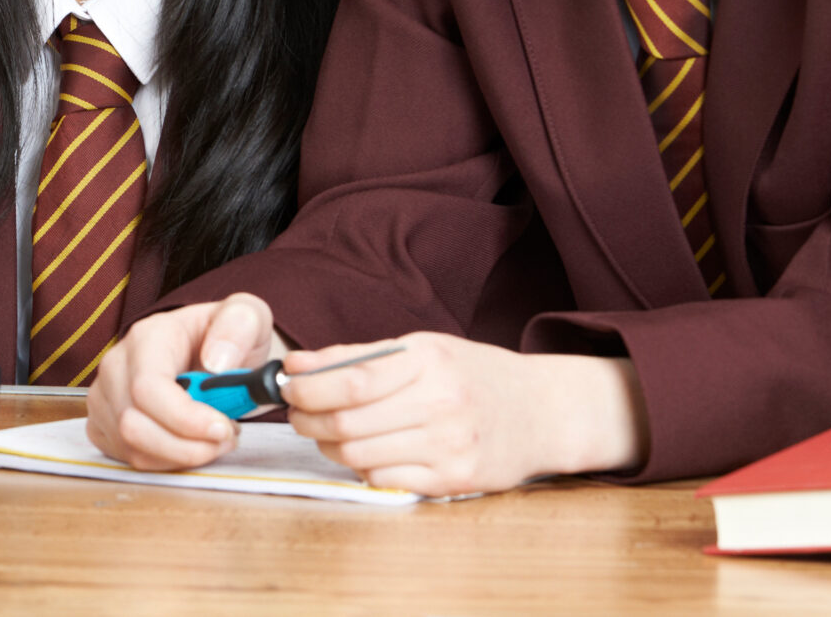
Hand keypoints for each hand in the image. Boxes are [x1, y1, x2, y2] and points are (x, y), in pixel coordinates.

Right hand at [88, 294, 286, 469]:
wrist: (213, 350)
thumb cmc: (226, 335)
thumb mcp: (247, 316)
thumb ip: (238, 327)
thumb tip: (216, 362)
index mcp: (147, 336)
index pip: (147, 388)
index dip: (184, 419)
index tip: (223, 429)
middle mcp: (116, 365)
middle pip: (133, 425)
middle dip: (188, 445)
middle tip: (226, 437)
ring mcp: (105, 395)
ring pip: (131, 447)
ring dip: (181, 455)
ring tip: (213, 439)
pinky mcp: (104, 422)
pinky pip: (128, 457)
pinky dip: (166, 462)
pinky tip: (188, 445)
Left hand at [275, 332, 647, 495]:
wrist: (543, 412)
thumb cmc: (476, 374)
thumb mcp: (424, 349)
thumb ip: (361, 357)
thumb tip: (298, 364)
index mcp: (430, 363)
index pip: (352, 380)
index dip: (308, 388)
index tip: (286, 387)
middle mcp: (441, 406)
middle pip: (349, 423)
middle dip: (308, 419)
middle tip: (297, 412)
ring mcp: (449, 447)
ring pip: (359, 456)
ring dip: (328, 446)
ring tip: (325, 432)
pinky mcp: (453, 481)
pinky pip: (384, 480)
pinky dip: (361, 468)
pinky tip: (363, 452)